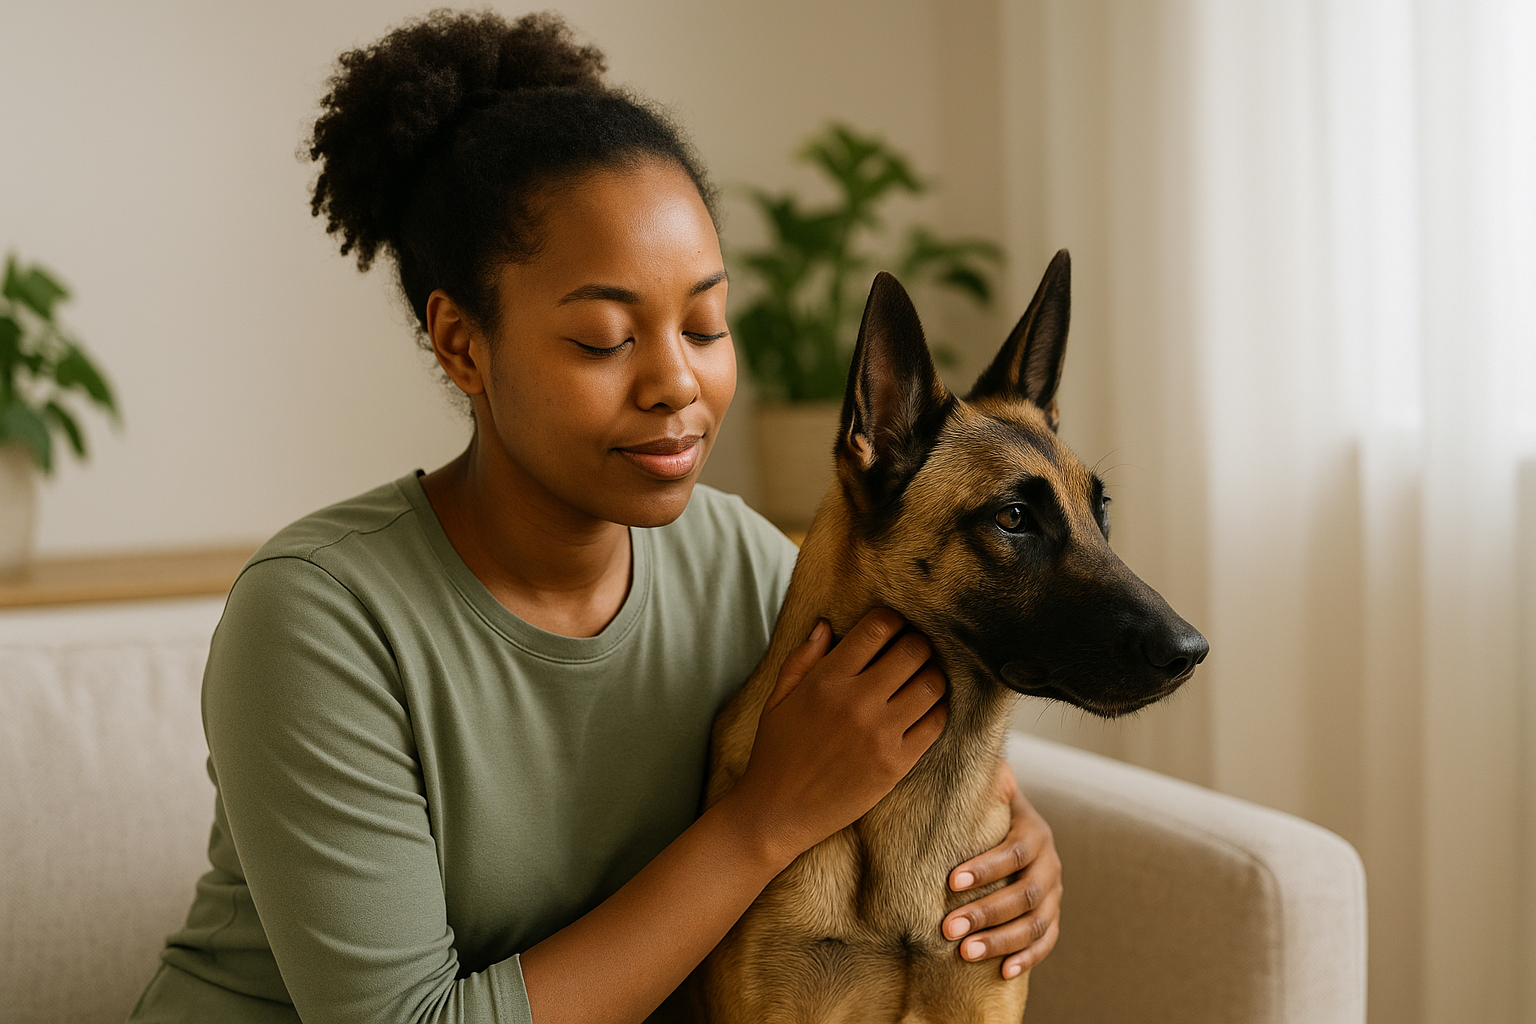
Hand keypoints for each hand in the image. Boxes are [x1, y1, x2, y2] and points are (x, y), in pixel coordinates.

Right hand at [727, 609, 948, 865]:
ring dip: (932, 675)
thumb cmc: (775, 753)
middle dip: (917, 644)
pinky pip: (935, 724)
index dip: (893, 619)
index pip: (878, 628)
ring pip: (932, 684)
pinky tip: (924, 710)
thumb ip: (803, 659)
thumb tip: (826, 625)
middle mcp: (857, 702)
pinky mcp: (896, 764)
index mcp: (827, 680)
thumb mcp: (778, 699)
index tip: (894, 626)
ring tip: (922, 678)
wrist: (776, 813)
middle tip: (913, 651)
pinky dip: (937, 710)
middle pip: (913, 650)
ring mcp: (880, 734)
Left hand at [942, 759, 1061, 977]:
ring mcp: (1055, 893)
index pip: (1014, 852)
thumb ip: (976, 778)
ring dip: (1002, 941)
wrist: (1016, 823)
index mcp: (1034, 831)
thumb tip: (948, 746)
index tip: (951, 881)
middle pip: (1025, 894)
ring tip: (965, 953)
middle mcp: (1050, 864)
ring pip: (1036, 923)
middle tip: (948, 928)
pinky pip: (1047, 942)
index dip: (985, 868)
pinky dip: (1028, 958)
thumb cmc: (988, 808)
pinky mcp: (1052, 916)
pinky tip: (1003, 970)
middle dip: (985, 913)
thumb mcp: (987, 788)